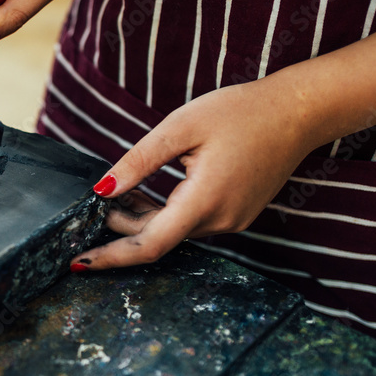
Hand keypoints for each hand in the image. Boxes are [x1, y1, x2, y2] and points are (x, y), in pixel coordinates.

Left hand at [71, 78, 317, 269]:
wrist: (296, 112)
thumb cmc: (239, 113)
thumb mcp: (180, 127)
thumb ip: (138, 162)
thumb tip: (102, 189)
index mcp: (205, 201)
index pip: (149, 245)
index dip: (111, 256)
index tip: (78, 263)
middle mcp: (220, 220)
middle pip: (157, 237)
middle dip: (120, 225)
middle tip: (94, 203)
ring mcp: (231, 220)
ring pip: (172, 231)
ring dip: (140, 218)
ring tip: (116, 193)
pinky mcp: (236, 214)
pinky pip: (189, 223)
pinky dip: (162, 214)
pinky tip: (144, 194)